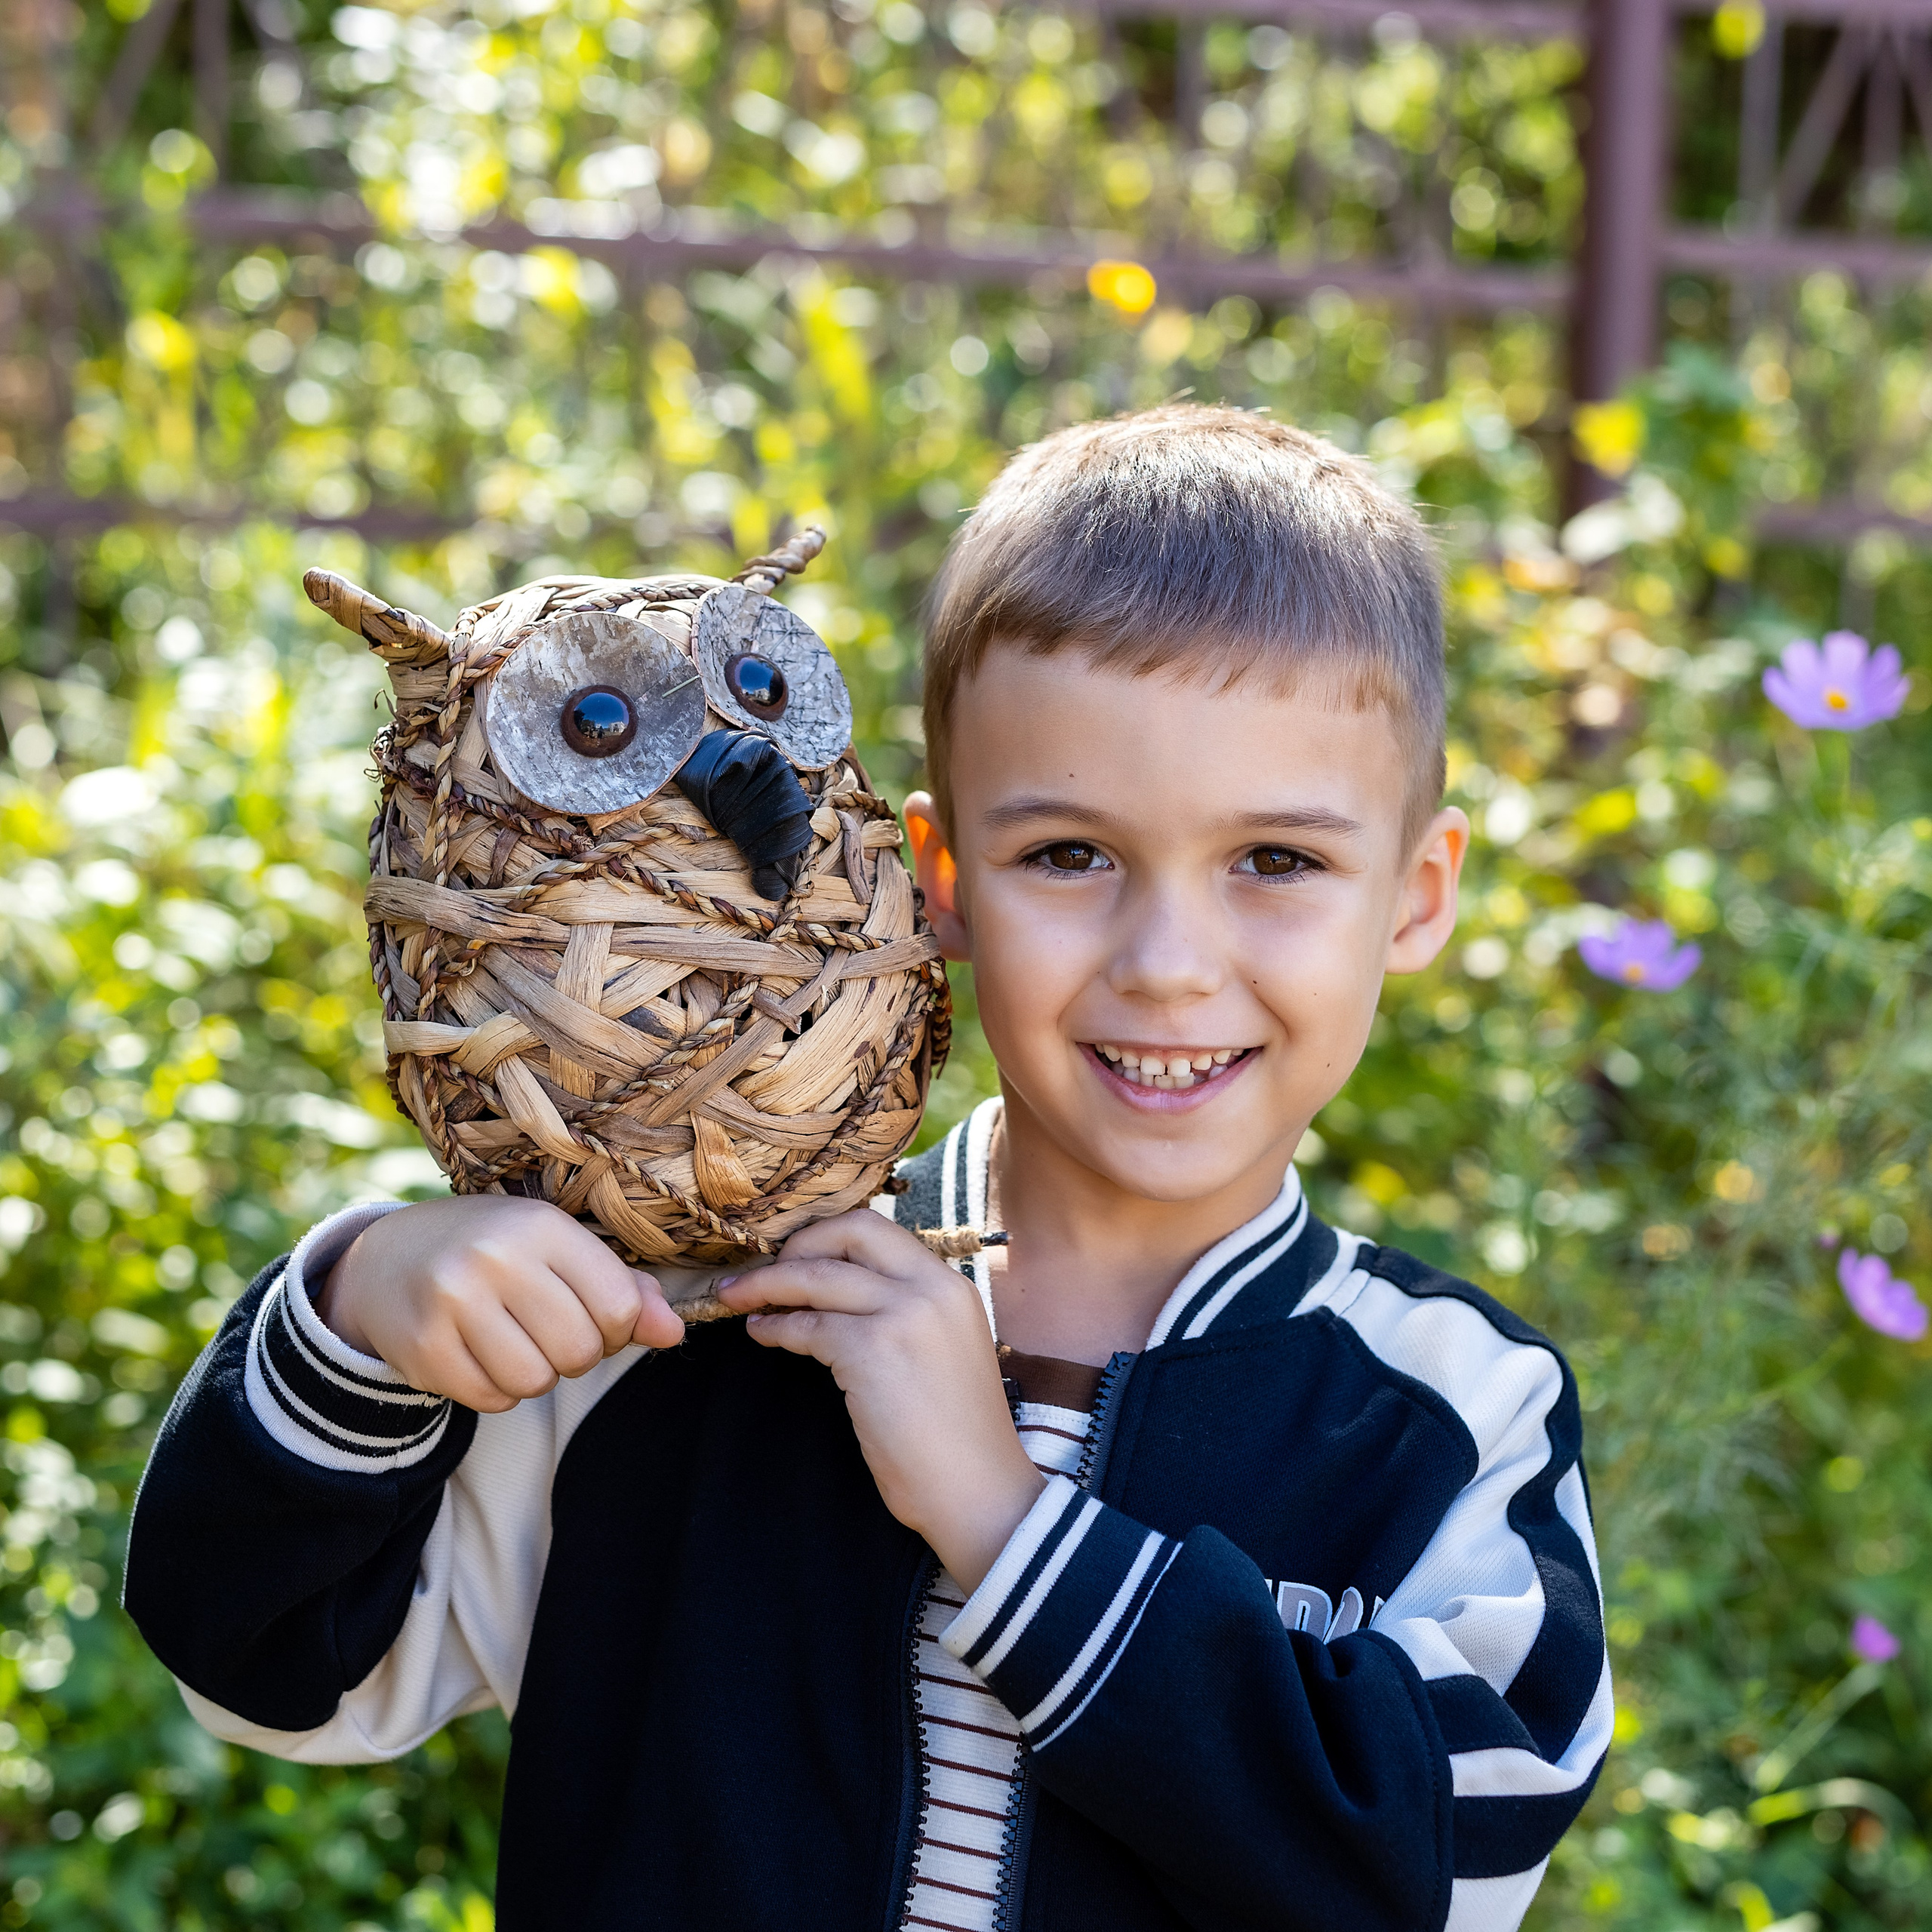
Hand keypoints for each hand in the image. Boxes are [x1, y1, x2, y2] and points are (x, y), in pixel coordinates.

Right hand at [316, 1195, 684, 1411]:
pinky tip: (480, 1356)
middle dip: (576, 1354)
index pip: (618, 1304)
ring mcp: (452, 1301)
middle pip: (579, 1349)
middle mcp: (496, 1257)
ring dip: (536, 1375)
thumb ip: (625, 1289)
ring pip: (535, 1381)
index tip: (595, 1316)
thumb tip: (673, 1333)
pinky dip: (497, 1390)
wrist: (387, 1258)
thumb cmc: (495, 1252)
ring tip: (515, 1342)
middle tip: (548, 1332)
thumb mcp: (560, 1250)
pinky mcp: (422, 1345)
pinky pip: (491, 1399)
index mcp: (542, 1226)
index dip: (619, 1327)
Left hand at [717, 1213, 1044, 1589]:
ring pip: (818, 1275)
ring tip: (737, 1297)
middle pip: (851, 1232)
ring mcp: (904, 1315)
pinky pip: (808, 1325)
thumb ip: (907, 1315)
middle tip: (763, 1271)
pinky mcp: (873, 1351)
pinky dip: (777, 1327)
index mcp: (951, 1286)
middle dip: (797, 1245)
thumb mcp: (943, 1351)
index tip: (797, 1257)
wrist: (979, 1490)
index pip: (880, 1229)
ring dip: (767, 1283)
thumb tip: (840, 1298)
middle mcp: (932, 1287)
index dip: (828, 1237)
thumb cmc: (957, 1437)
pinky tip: (762, 1334)